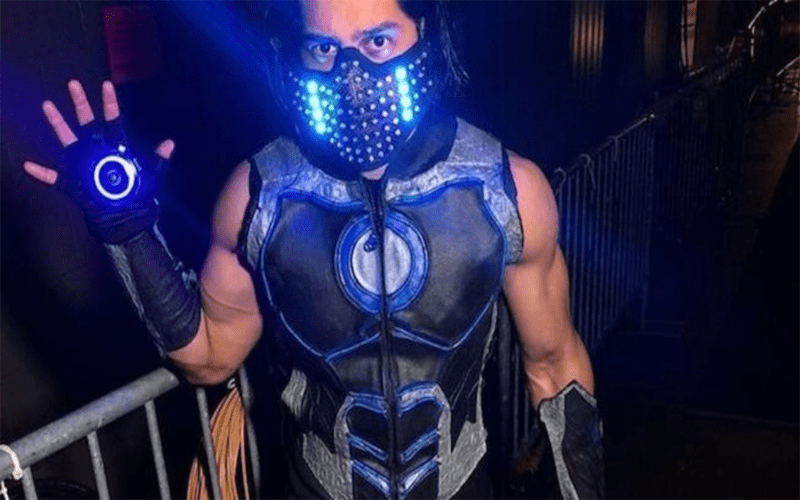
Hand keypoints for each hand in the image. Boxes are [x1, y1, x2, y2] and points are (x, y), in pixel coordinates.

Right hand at [24, 80, 174, 242]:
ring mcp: (85, 167)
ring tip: (48, 106)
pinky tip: (29, 166)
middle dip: (81, 105)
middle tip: (74, 83)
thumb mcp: (152, 178)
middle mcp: (98, 153)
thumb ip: (158, 160)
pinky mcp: (75, 185)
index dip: (110, 104)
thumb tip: (169, 142)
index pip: (114, 122)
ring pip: (69, 142)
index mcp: (117, 149)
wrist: (128, 222)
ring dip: (59, 125)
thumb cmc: (140, 198)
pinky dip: (43, 173)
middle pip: (88, 124)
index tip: (106, 85)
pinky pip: (56, 178)